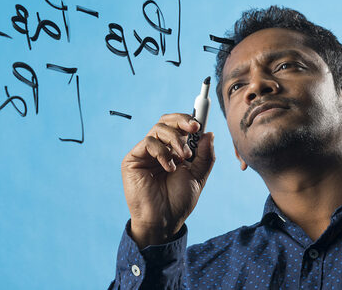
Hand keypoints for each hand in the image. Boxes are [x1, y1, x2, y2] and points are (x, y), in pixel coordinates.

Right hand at [121, 113, 214, 247]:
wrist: (163, 220)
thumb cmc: (178, 201)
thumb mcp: (198, 176)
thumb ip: (204, 155)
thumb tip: (209, 133)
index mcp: (172, 151)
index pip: (177, 127)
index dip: (188, 120)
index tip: (200, 123)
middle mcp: (157, 149)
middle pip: (166, 121)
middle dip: (182, 121)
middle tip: (194, 129)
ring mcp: (144, 153)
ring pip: (158, 129)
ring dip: (175, 140)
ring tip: (183, 157)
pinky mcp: (133, 159)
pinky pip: (148, 142)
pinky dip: (162, 152)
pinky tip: (169, 167)